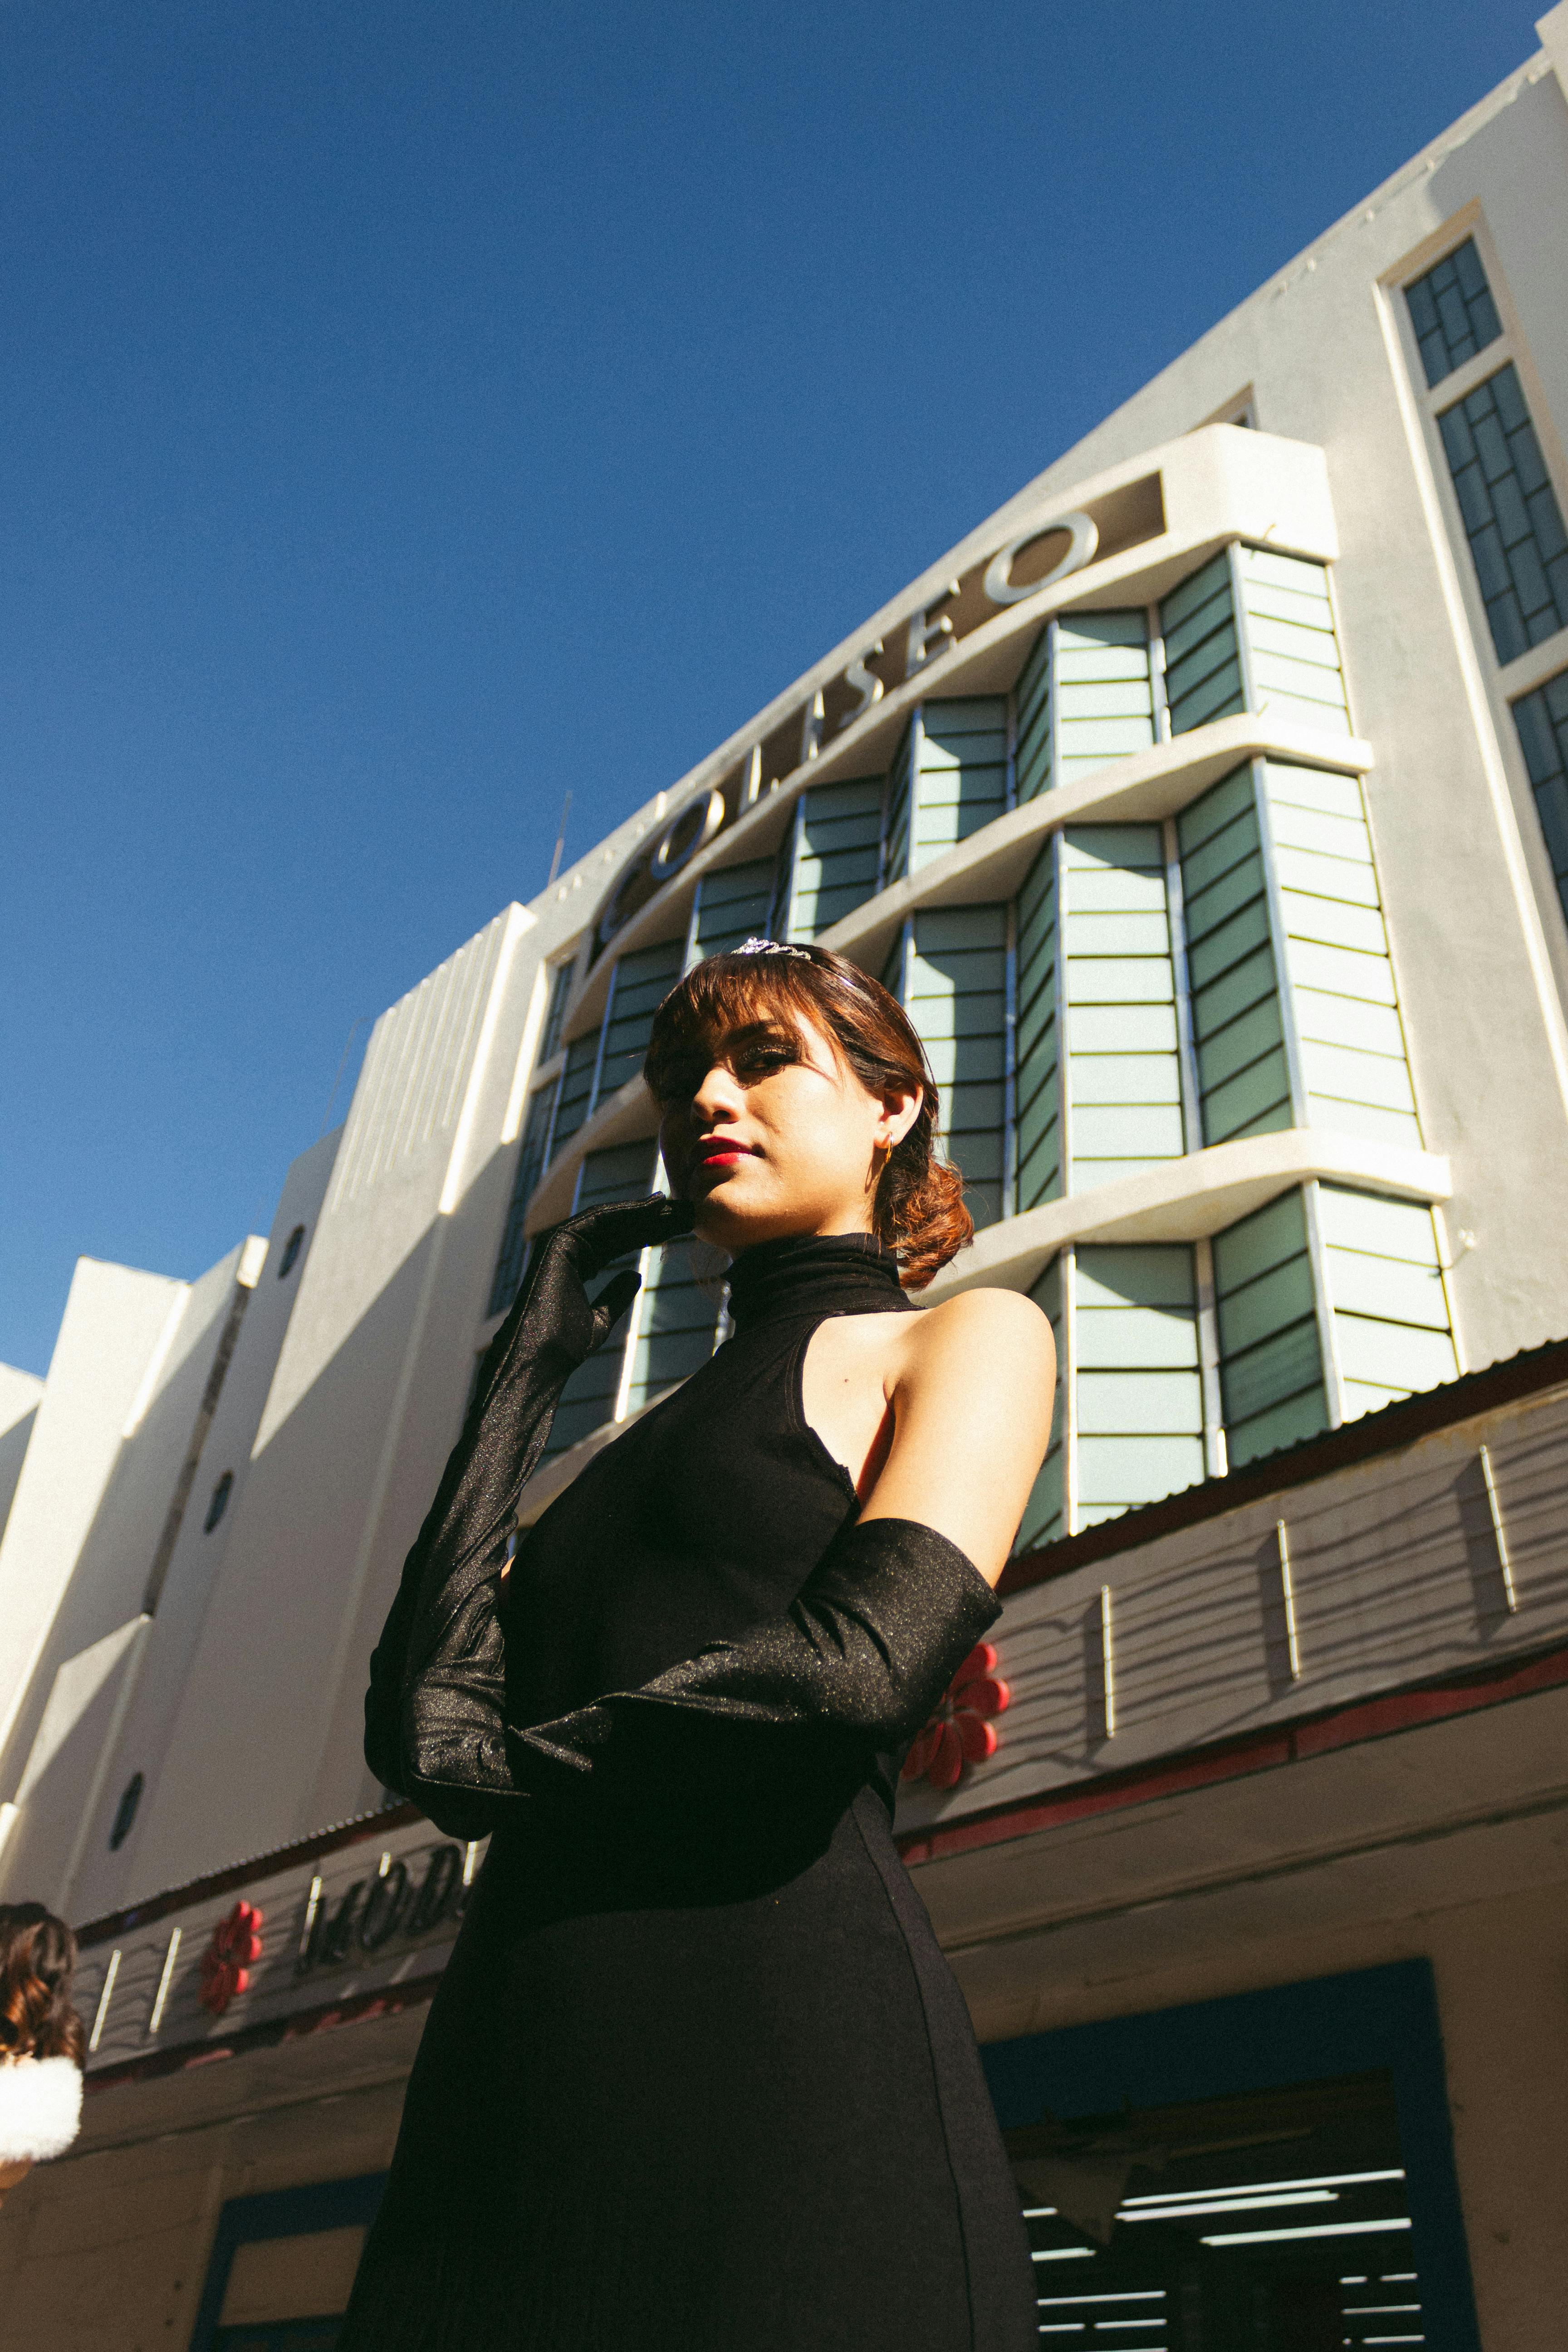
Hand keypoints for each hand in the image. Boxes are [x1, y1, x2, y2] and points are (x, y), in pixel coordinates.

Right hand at [478, 1192, 698, 1412]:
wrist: (541, 1357)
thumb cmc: (564, 1347)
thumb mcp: (601, 1318)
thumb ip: (616, 1295)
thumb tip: (636, 1274)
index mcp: (575, 1267)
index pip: (616, 1244)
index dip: (646, 1234)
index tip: (676, 1229)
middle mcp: (567, 1251)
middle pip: (615, 1228)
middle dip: (649, 1220)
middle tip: (682, 1212)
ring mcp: (559, 1244)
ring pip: (608, 1220)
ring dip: (642, 1211)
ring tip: (674, 1206)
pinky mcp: (558, 1241)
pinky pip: (597, 1218)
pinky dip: (626, 1210)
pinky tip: (653, 1207)